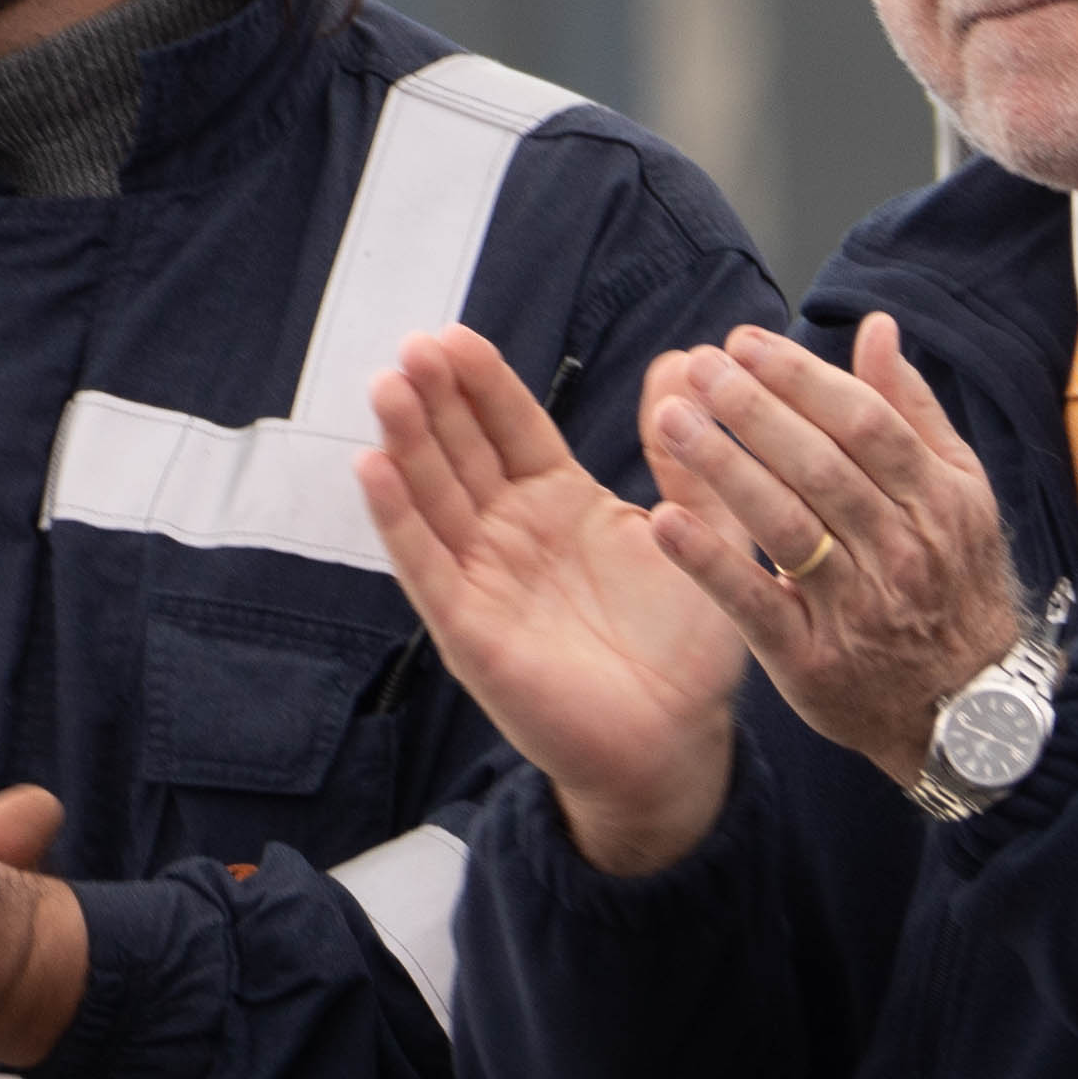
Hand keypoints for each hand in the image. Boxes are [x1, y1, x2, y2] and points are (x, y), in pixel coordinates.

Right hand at [359, 328, 750, 874]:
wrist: (677, 742)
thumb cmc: (688, 646)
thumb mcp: (703, 531)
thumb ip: (689, 456)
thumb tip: (683, 360)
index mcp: (559, 503)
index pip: (510, 427)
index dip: (482, 383)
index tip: (455, 336)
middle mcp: (511, 533)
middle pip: (461, 451)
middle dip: (435, 399)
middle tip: (415, 346)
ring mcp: (483, 578)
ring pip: (433, 497)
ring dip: (406, 442)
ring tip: (388, 388)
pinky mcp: (468, 629)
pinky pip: (425, 565)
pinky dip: (397, 518)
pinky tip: (373, 468)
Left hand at [633, 320, 1036, 794]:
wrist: (964, 708)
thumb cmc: (952, 582)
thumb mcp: (957, 495)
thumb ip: (912, 411)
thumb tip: (877, 329)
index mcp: (938, 501)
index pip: (865, 423)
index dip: (802, 378)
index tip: (745, 341)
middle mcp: (902, 551)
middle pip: (821, 466)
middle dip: (755, 410)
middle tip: (701, 367)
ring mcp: (858, 608)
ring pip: (786, 525)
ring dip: (724, 468)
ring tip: (671, 419)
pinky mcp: (811, 660)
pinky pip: (756, 603)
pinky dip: (710, 562)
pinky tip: (665, 520)